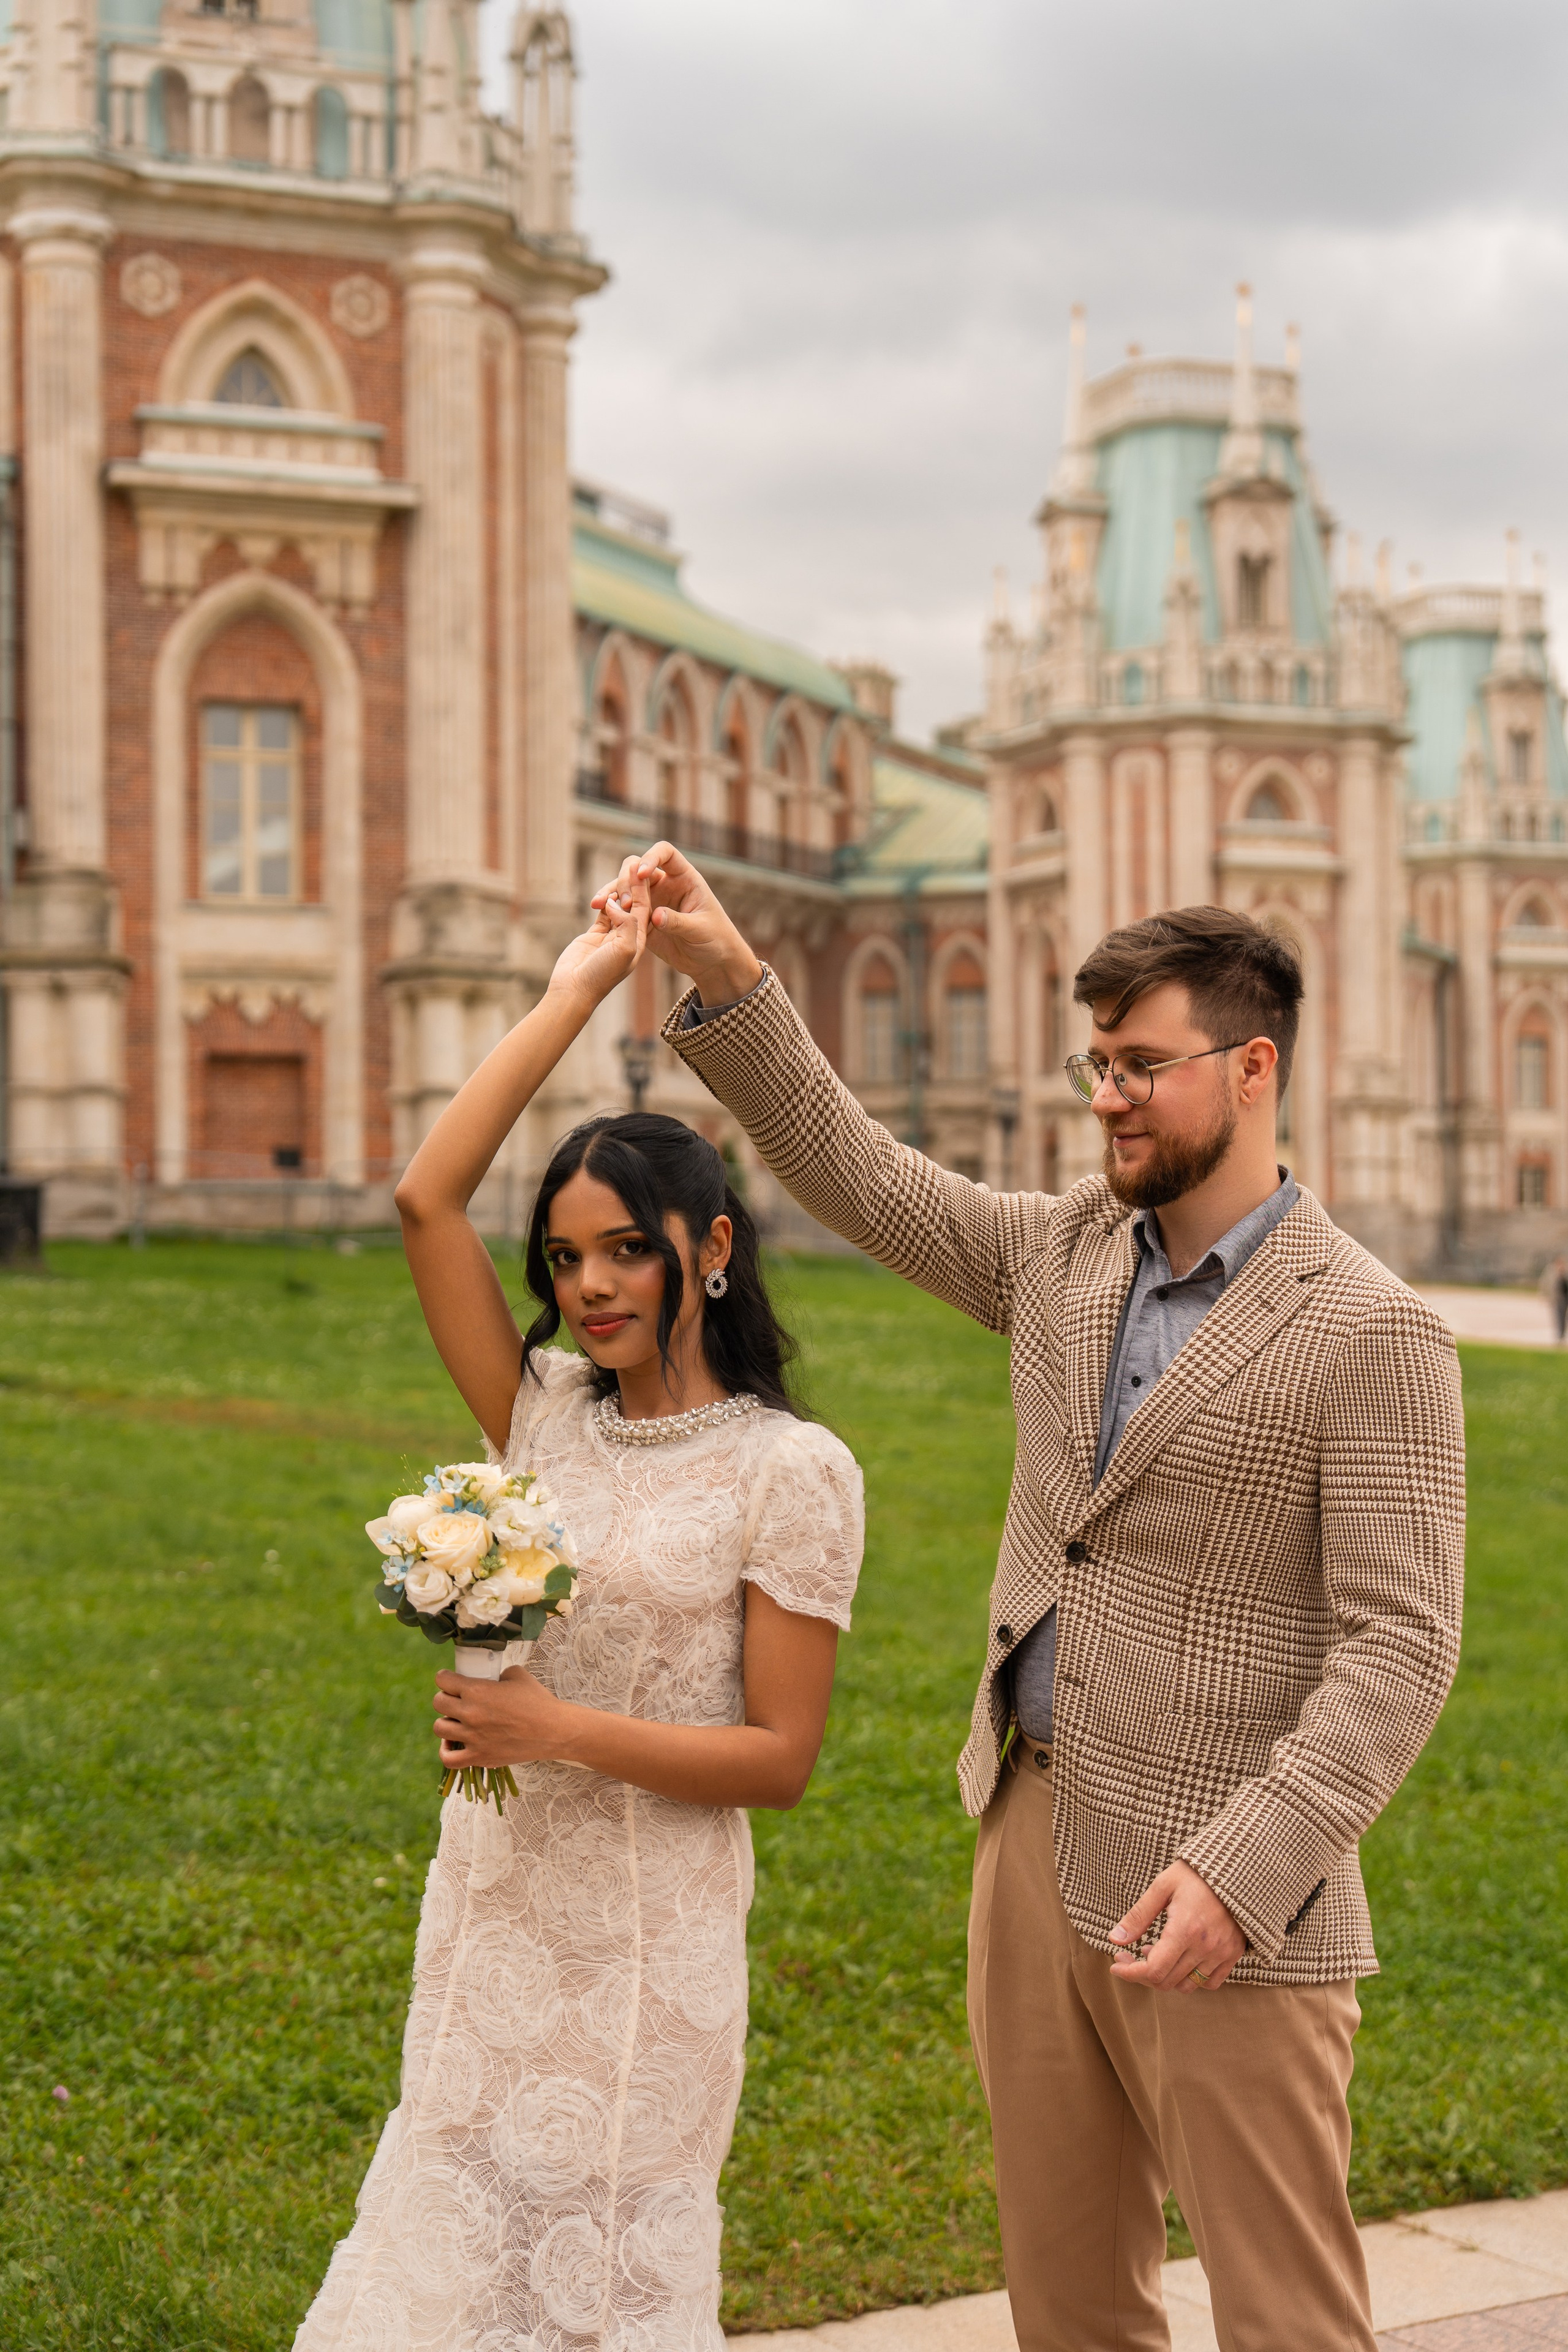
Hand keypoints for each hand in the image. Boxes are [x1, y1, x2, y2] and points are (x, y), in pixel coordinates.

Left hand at [433, 1664, 569, 1768]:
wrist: (553, 1730)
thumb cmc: (537, 1700)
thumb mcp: (517, 1675)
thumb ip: (497, 1674)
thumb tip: (490, 1679)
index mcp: (477, 1690)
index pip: (442, 1679)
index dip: (445, 1677)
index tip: (451, 1680)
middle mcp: (470, 1713)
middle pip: (438, 1703)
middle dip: (446, 1697)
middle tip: (457, 1699)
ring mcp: (473, 1737)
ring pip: (440, 1728)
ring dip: (447, 1722)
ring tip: (457, 1721)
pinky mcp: (479, 1756)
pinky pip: (448, 1758)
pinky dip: (446, 1750)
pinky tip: (453, 1742)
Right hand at [546, 868, 647, 1007]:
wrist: (575, 989)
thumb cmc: (601, 975)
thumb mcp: (624, 950)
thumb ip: (627, 925)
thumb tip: (617, 905)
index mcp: (639, 941)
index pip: (646, 909)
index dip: (644, 889)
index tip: (643, 870)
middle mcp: (627, 937)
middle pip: (634, 905)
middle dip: (633, 886)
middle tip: (632, 864)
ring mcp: (611, 935)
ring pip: (618, 906)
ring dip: (619, 891)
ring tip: (620, 873)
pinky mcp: (595, 935)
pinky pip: (603, 913)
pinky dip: (604, 901)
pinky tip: (606, 890)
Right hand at [592, 844, 761, 1004]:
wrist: (711, 963)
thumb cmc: (715, 940)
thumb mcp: (700, 930)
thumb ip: (678, 922)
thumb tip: (655, 915)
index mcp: (684, 878)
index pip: (665, 853)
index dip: (651, 857)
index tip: (641, 874)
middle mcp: (665, 884)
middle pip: (637, 866)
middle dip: (626, 879)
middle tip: (625, 901)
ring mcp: (651, 901)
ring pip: (625, 886)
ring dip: (612, 892)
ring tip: (600, 905)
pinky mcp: (641, 919)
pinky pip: (622, 909)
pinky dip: (609, 909)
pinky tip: (598, 913)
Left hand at [1108, 1860, 1245, 1991]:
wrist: (1236, 1868)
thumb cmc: (1195, 1874)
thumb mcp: (1162, 1886)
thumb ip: (1138, 1916)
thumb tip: (1114, 1939)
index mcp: (1184, 1929)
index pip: (1153, 1970)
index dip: (1130, 1972)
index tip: (1116, 1965)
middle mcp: (1205, 1947)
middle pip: (1166, 1981)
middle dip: (1141, 1974)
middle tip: (1131, 1956)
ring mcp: (1221, 1953)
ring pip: (1187, 1986)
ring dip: (1166, 1976)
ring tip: (1156, 1953)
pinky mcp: (1232, 1954)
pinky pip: (1210, 1983)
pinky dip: (1191, 1979)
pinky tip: (1181, 1960)